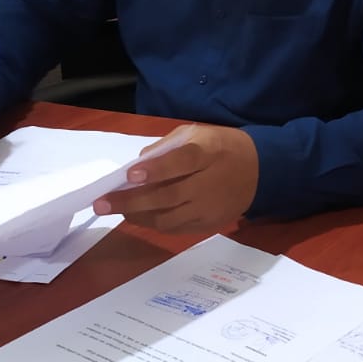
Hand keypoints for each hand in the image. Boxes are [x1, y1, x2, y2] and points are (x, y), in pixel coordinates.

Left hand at [94, 123, 259, 232]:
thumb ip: (167, 146)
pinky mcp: (209, 225)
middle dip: (131, 201)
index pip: (181, 162)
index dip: (156, 170)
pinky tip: (138, 216)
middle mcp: (209, 184)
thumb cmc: (222, 147)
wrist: (259, 170)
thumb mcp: (198, 133)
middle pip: (167, 196)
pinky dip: (154, 223)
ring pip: (167, 218)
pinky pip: (176, 228)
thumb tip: (138, 164)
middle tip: (102, 203)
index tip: (130, 175)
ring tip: (117, 210)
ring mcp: (209, 208)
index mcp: (207, 153)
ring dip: (138, 216)